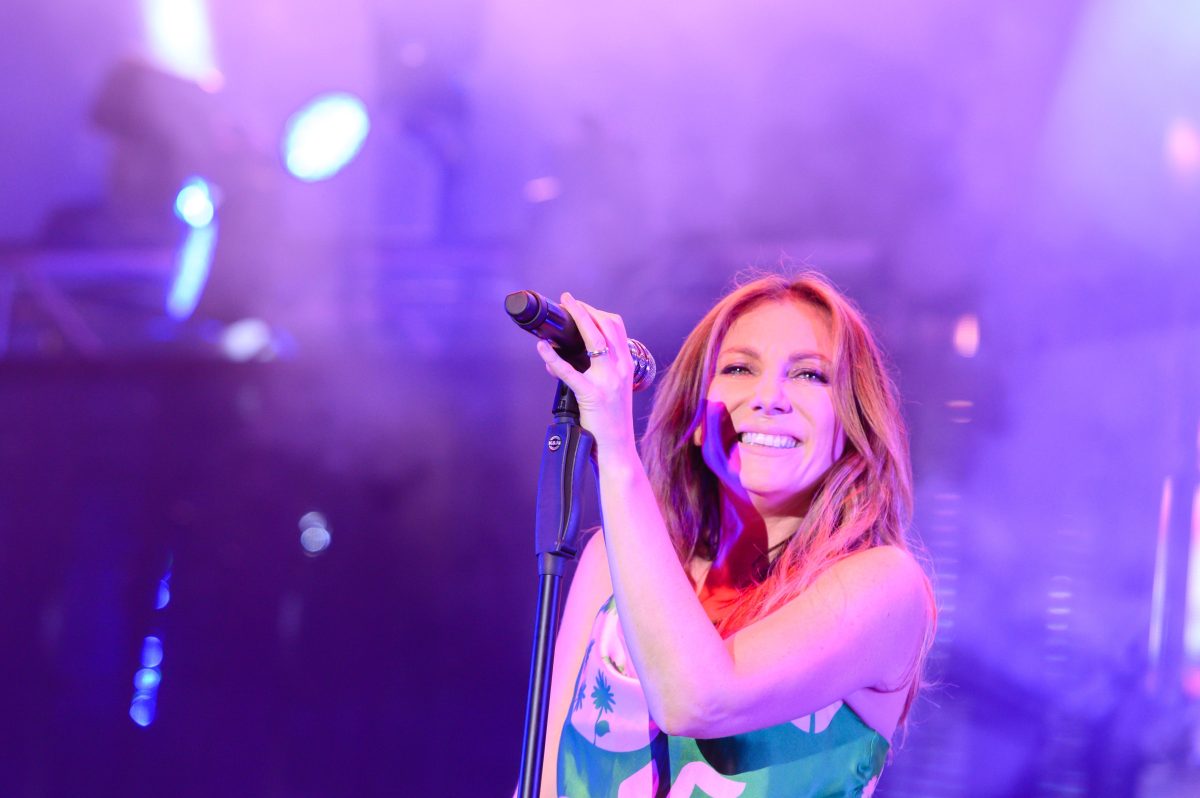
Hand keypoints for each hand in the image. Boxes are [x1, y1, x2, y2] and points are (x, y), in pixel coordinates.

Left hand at [535, 293, 636, 455]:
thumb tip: (558, 358)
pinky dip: (553, 357)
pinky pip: (569, 372)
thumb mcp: (612, 391)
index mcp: (627, 367)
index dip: (598, 312)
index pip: (617, 328)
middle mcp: (621, 369)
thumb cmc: (611, 421)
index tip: (582, 305)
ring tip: (562, 309)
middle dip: (585, 309)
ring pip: (594, 340)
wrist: (617, 448)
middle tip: (568, 299)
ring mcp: (608, 381)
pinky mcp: (592, 395)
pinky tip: (542, 348)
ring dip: (577, 319)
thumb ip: (593, 372)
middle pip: (606, 327)